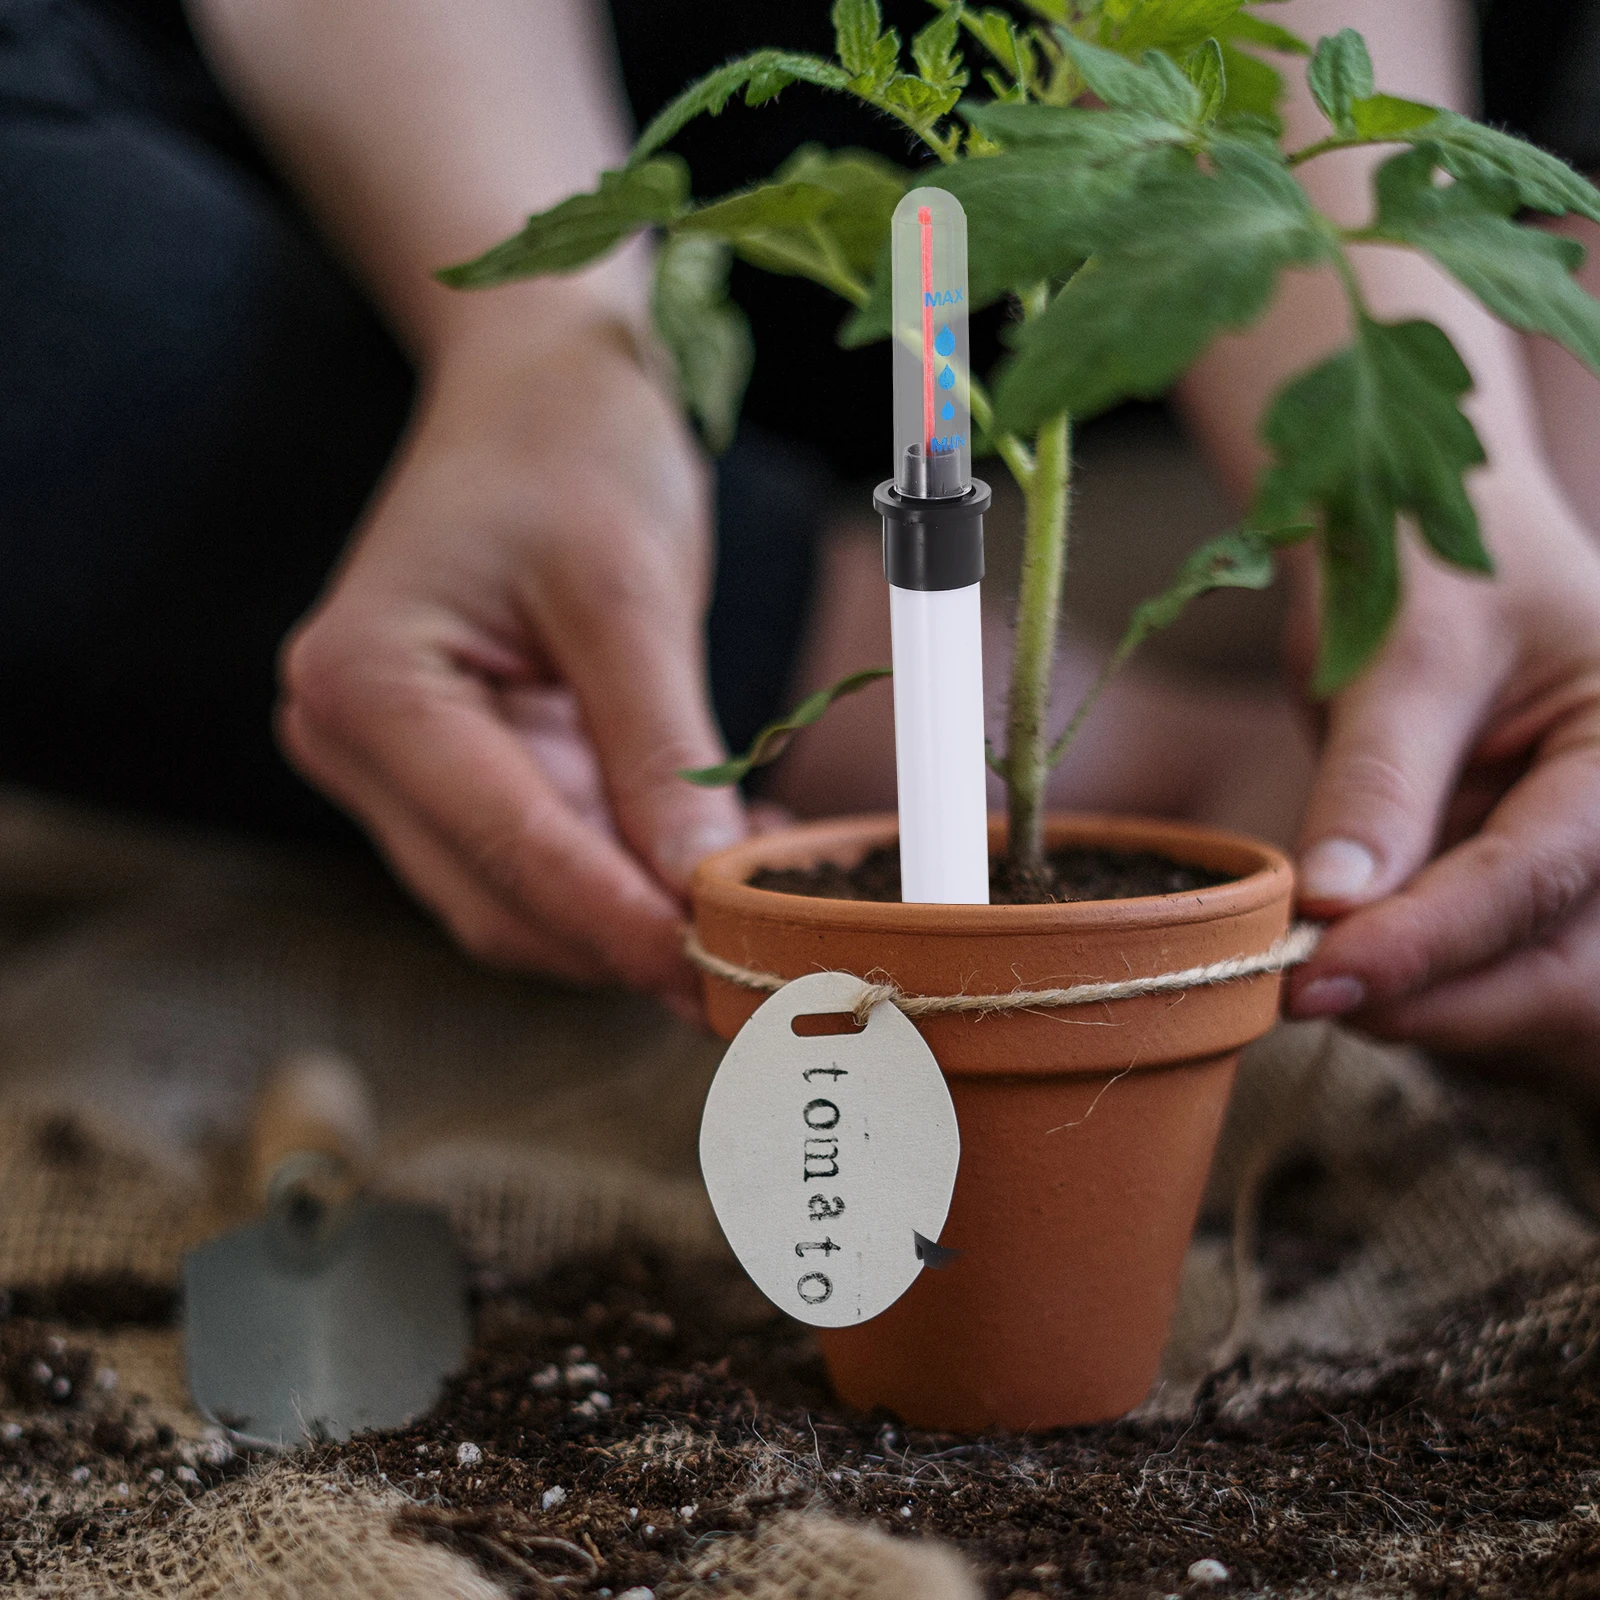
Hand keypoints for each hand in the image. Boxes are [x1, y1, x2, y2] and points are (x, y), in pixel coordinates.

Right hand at [278, 309, 744, 1008]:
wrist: (535, 385)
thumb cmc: (569, 446)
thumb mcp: (628, 588)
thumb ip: (659, 748)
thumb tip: (702, 890)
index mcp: (367, 683)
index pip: (509, 847)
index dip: (624, 923)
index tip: (723, 974)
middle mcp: (353, 740)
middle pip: (502, 896)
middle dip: (630, 938)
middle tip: (758, 962)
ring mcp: (396, 765)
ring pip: (520, 898)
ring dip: (634, 916)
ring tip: (751, 896)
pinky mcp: (451, 772)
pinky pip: (542, 857)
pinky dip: (626, 876)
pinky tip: (712, 854)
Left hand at [1284, 473, 1599, 1084]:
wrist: (1408, 539)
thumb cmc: (1419, 559)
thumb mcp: (1400, 655)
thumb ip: (1375, 783)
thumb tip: (1331, 907)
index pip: (1537, 880)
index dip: (1425, 943)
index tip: (1318, 978)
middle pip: (1561, 977)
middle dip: (1433, 997)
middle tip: (1302, 990)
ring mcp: (1571, 868)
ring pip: (1520, 996)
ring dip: (1418, 1004)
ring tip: (1312, 969)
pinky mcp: (1509, 891)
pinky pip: (1474, 974)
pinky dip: (1405, 984)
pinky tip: (1338, 961)